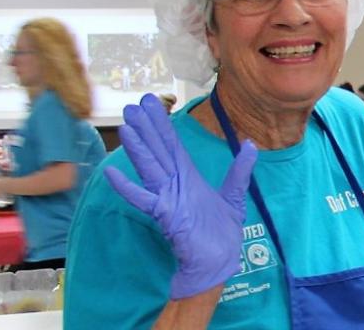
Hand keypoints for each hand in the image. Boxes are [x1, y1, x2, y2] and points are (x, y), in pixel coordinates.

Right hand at [104, 94, 258, 299]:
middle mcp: (175, 184)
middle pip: (158, 151)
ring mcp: (168, 198)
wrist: (218, 262)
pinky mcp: (166, 215)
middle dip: (147, 128)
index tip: (151, 103)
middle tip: (133, 105)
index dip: (162, 124)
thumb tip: (251, 144)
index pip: (172, 145)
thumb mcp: (235, 196)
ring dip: (139, 149)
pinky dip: (128, 188)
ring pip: (151, 168)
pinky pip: (144, 199)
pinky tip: (112, 174)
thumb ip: (240, 171)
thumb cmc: (221, 232)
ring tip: (127, 128)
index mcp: (188, 177)